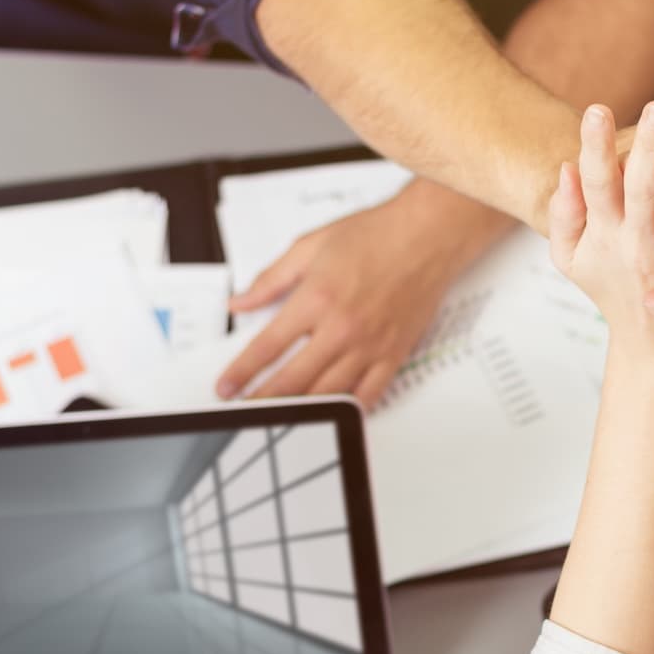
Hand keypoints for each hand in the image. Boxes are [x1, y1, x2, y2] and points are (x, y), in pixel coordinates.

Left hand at [217, 185, 494, 405]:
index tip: (225, 387)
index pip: (267, 347)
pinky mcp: (394, 354)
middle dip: (262, 400)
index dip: (240, 372)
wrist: (428, 234)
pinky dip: (346, 408)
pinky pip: (368, 394)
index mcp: (316, 299)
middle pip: (292, 379)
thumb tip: (240, 302)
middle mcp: (341, 327)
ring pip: (327, 393)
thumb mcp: (310, 246)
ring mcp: (369, 345)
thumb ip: (271, 279)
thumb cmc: (376, 234)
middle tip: (244, 412)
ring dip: (300, 411)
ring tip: (280, 418)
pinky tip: (330, 412)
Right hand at [550, 100, 653, 340]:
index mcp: (609, 240)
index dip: (597, 149)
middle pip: (648, 190)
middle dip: (651, 146)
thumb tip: (566, 170)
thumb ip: (564, 218)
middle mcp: (648, 247)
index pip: (601, 187)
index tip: (597, 110)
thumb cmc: (614, 293)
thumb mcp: (573, 264)